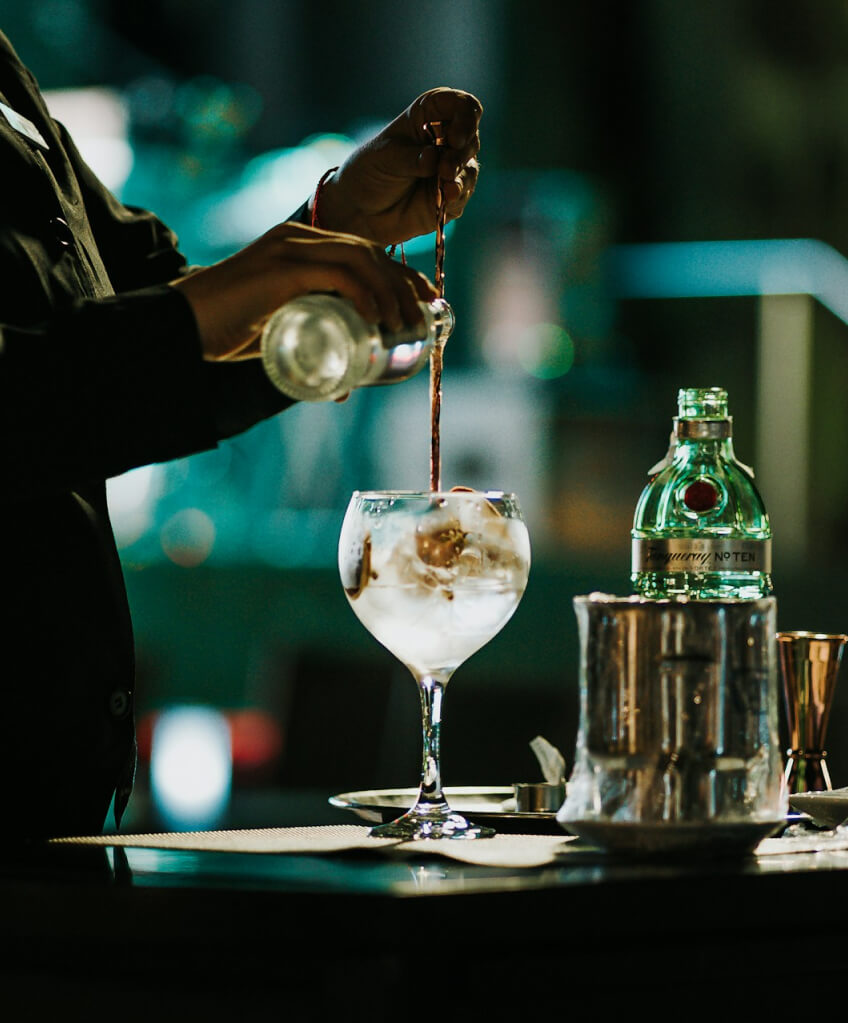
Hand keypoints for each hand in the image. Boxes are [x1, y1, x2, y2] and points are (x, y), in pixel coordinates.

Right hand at [172, 221, 437, 361]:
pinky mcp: (282, 265)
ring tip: (403, 327)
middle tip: (423, 321)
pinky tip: (376, 319)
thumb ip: (309, 350)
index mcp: (300, 246)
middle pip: (371, 253)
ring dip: (391, 293)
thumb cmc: (224, 333)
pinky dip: (365, 294)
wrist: (178, 327)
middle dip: (406, 285)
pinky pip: (338, 272)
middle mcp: (299, 238)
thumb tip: (343, 388)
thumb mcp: (279, 334)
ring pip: (362, 258)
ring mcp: (290, 248)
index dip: (401, 277)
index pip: (366, 252)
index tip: (425, 305)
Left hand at [315, 87, 481, 245]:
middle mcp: (445, 140)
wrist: (362, 209)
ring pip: (470, 166)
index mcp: (429, 117)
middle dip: (461, 152)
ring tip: (445, 183)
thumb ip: (411, 158)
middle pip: (470, 137)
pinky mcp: (452, 196)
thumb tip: (435, 158)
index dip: (465, 117)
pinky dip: (458, 194)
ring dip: (461, 174)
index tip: (454, 137)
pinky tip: (448, 196)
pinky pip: (464, 193)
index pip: (461, 105)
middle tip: (445, 168)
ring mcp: (450, 169)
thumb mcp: (386, 158)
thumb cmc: (371, 172)